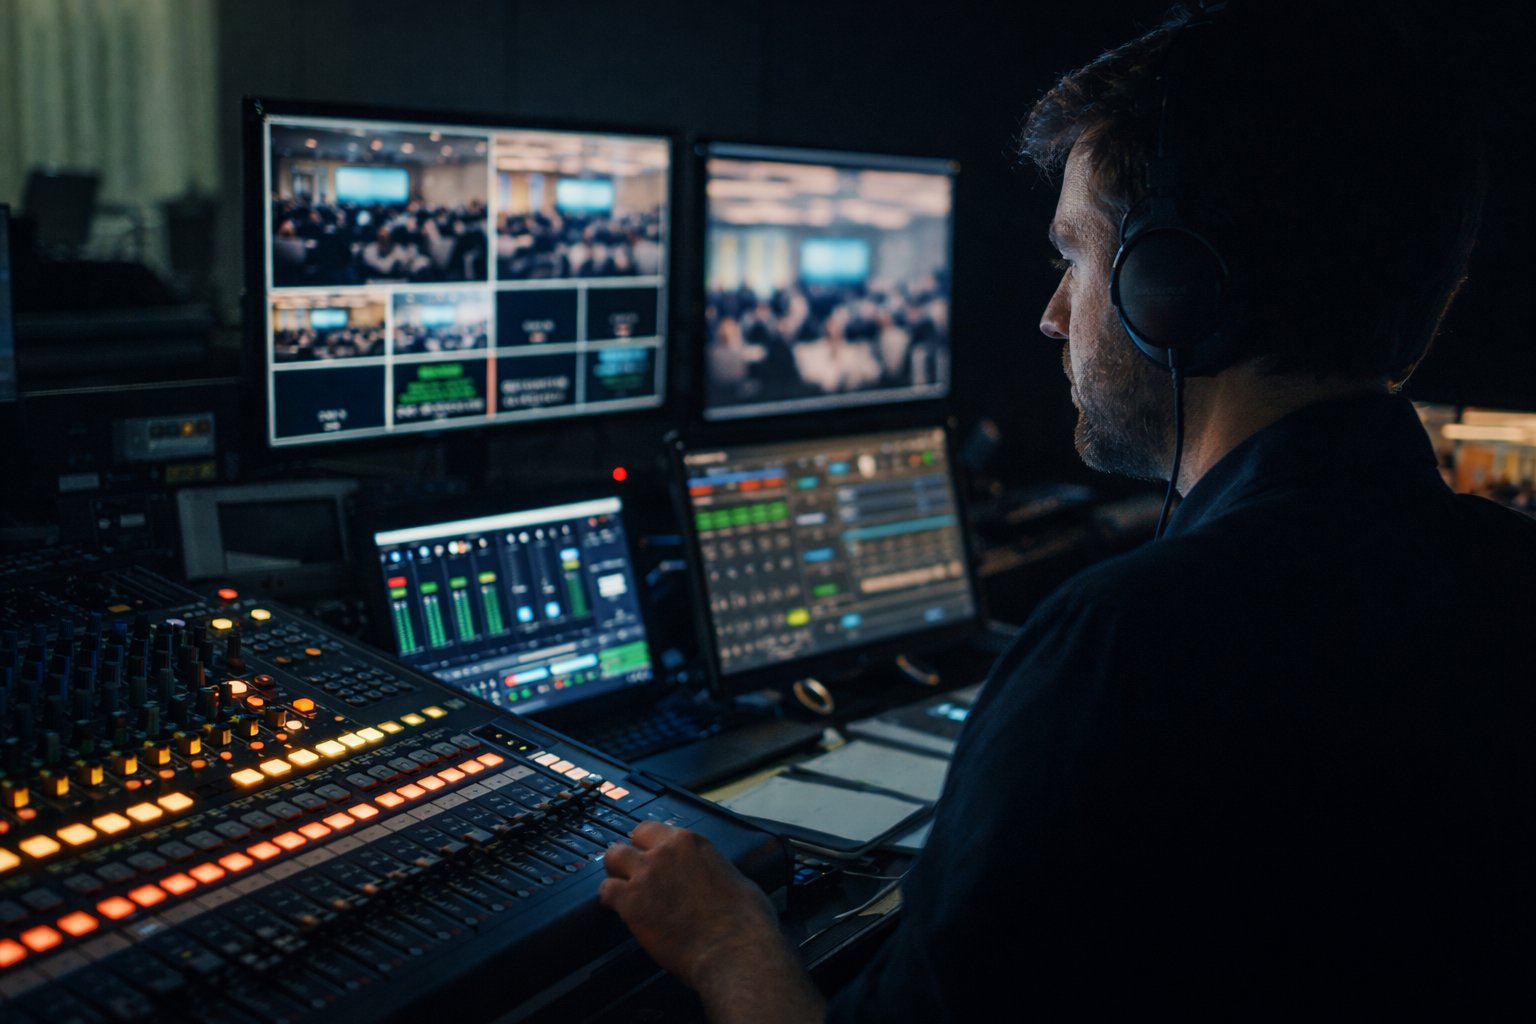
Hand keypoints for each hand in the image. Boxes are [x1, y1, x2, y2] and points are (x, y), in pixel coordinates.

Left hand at [601, 822, 824, 1022]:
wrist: (734, 948)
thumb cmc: (745, 921)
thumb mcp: (735, 879)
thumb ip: (713, 872)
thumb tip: (712, 881)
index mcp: (691, 843)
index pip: (654, 829)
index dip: (649, 846)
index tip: (651, 857)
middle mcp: (664, 852)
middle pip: (629, 840)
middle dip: (629, 856)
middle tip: (634, 875)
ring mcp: (645, 876)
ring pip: (612, 859)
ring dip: (617, 874)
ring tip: (623, 890)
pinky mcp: (631, 903)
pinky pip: (606, 892)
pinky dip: (610, 901)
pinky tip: (618, 910)